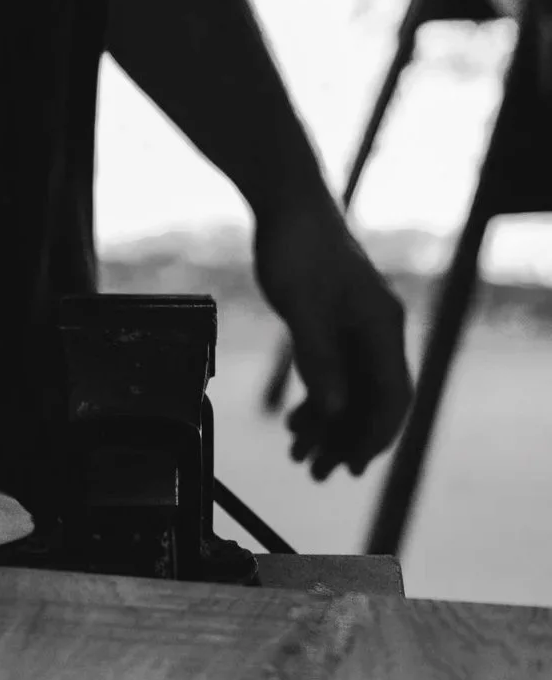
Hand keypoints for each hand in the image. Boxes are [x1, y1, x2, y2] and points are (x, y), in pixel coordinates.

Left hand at [253, 197, 412, 481]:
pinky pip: (336, 375)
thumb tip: (334, 410)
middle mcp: (378, 332)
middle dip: (346, 440)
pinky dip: (319, 401)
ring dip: (329, 427)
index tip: (351, 467)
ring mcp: (359, 329)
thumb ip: (319, 359)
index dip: (373, 436)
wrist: (288, 205)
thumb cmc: (296, 248)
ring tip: (301, 457)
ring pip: (352, 392)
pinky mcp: (338, 325)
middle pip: (371, 401)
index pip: (390, 397)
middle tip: (317, 474)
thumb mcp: (301, 307)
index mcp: (380, 327)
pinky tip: (298, 424)